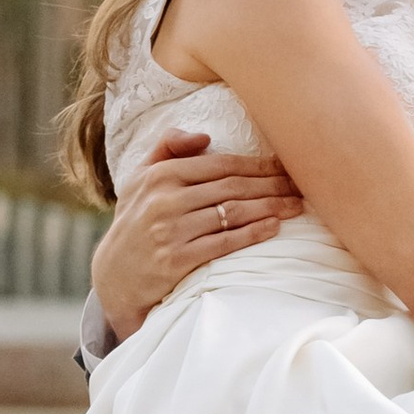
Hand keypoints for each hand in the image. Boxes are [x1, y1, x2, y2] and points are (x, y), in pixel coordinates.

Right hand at [90, 132, 305, 337]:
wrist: (114, 276)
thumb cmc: (135, 223)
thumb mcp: (139, 181)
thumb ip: (167, 150)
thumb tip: (204, 137)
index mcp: (160, 175)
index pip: (219, 164)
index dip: (257, 164)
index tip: (285, 165)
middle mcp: (164, 200)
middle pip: (231, 188)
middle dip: (271, 185)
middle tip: (300, 186)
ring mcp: (170, 231)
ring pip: (232, 213)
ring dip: (270, 208)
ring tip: (295, 206)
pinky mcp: (176, 260)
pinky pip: (224, 243)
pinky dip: (252, 234)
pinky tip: (274, 227)